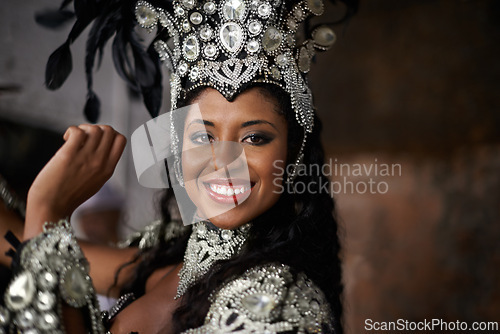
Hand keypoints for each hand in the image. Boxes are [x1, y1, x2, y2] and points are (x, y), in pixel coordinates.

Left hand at [24, 124, 125, 238]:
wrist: (52, 207)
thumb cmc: (69, 196)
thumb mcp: (95, 182)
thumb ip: (101, 166)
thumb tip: (98, 145)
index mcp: (109, 169)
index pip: (121, 140)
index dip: (110, 134)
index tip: (97, 140)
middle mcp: (100, 163)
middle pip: (109, 131)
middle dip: (96, 128)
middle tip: (84, 138)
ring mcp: (86, 159)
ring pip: (95, 129)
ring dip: (84, 128)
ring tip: (73, 139)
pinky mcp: (69, 155)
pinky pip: (78, 131)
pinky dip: (72, 130)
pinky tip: (66, 139)